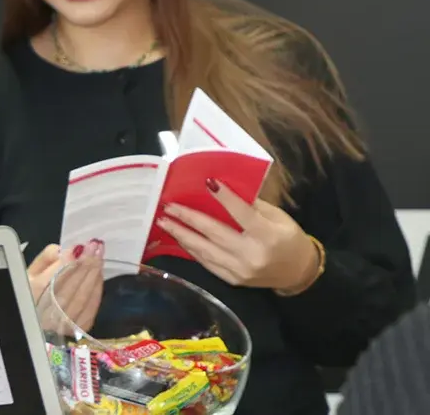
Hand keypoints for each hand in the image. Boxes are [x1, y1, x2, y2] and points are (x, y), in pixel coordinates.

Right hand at [28, 241, 104, 332]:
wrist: (38, 323)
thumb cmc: (32, 293)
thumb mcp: (29, 273)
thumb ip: (45, 259)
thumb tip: (64, 250)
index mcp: (33, 294)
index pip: (54, 276)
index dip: (70, 261)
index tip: (83, 246)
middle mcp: (49, 311)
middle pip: (71, 286)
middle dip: (86, 265)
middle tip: (97, 247)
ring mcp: (65, 322)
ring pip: (83, 296)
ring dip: (94, 275)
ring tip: (99, 257)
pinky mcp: (78, 328)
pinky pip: (91, 307)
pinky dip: (97, 289)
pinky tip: (99, 275)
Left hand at [155, 179, 317, 291]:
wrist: (298, 274)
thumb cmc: (288, 239)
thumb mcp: (278, 217)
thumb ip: (252, 206)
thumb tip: (222, 190)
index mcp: (267, 236)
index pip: (242, 214)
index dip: (224, 198)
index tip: (206, 182)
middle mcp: (252, 255)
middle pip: (214, 233)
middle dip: (188, 218)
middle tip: (168, 206)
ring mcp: (240, 270)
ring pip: (204, 250)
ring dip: (182, 235)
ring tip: (164, 221)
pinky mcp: (232, 280)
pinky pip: (207, 263)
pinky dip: (191, 249)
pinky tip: (179, 237)